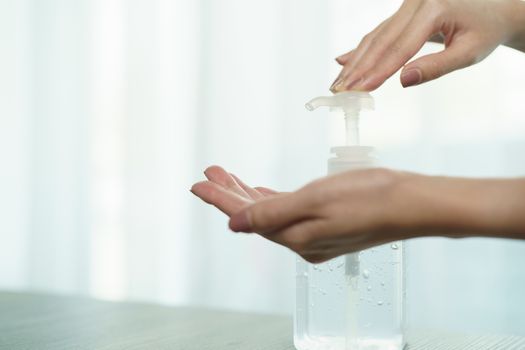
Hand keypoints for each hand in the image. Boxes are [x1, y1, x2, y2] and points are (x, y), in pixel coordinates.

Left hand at [192, 166, 524, 262]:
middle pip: (255, 215)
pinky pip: (288, 214)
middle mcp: (300, 240)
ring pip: (270, 213)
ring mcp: (314, 235)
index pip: (245, 215)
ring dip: (249, 194)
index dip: (220, 198)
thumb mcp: (315, 200)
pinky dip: (271, 200)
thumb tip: (234, 224)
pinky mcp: (327, 227)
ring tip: (229, 176)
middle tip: (211, 172)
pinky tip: (264, 192)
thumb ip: (271, 213)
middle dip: (231, 193)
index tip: (198, 182)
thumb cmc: (368, 197)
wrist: (411, 204)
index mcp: (293, 235)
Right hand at [330, 0, 524, 90]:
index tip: (360, 89)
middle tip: (339, 90)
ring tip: (338, 83)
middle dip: (358, 68)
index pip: (400, 46)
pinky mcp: (403, 12)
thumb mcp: (469, 53)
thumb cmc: (485, 31)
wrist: (495, 9)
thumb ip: (436, 67)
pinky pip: (379, 32)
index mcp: (435, 7)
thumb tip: (404, 80)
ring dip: (355, 62)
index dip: (378, 70)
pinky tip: (343, 61)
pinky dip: (361, 50)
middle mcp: (416, 2)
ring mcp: (407, 5)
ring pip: (375, 37)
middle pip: (380, 41)